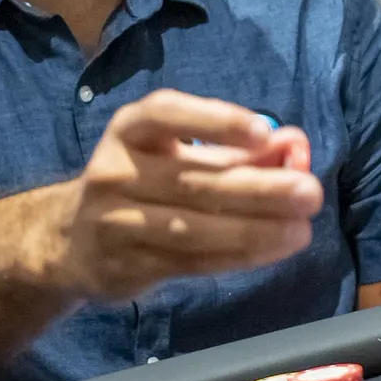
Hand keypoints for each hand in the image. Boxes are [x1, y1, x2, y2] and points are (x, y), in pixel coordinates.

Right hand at [53, 91, 321, 300]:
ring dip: (255, 230)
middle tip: (310, 192)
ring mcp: (116, 223)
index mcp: (130, 130)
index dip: (215, 120)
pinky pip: (191, 262)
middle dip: (259, 187)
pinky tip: (274, 250)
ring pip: (194, 228)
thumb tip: (294, 144)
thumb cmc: (142, 184)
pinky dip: (237, 256)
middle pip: (193, 180)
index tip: (264, 132)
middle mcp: (115, 171)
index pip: (167, 114)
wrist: (71, 241)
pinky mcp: (127, 267)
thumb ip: (237, 149)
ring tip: (301, 229)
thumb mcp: (179, 155)